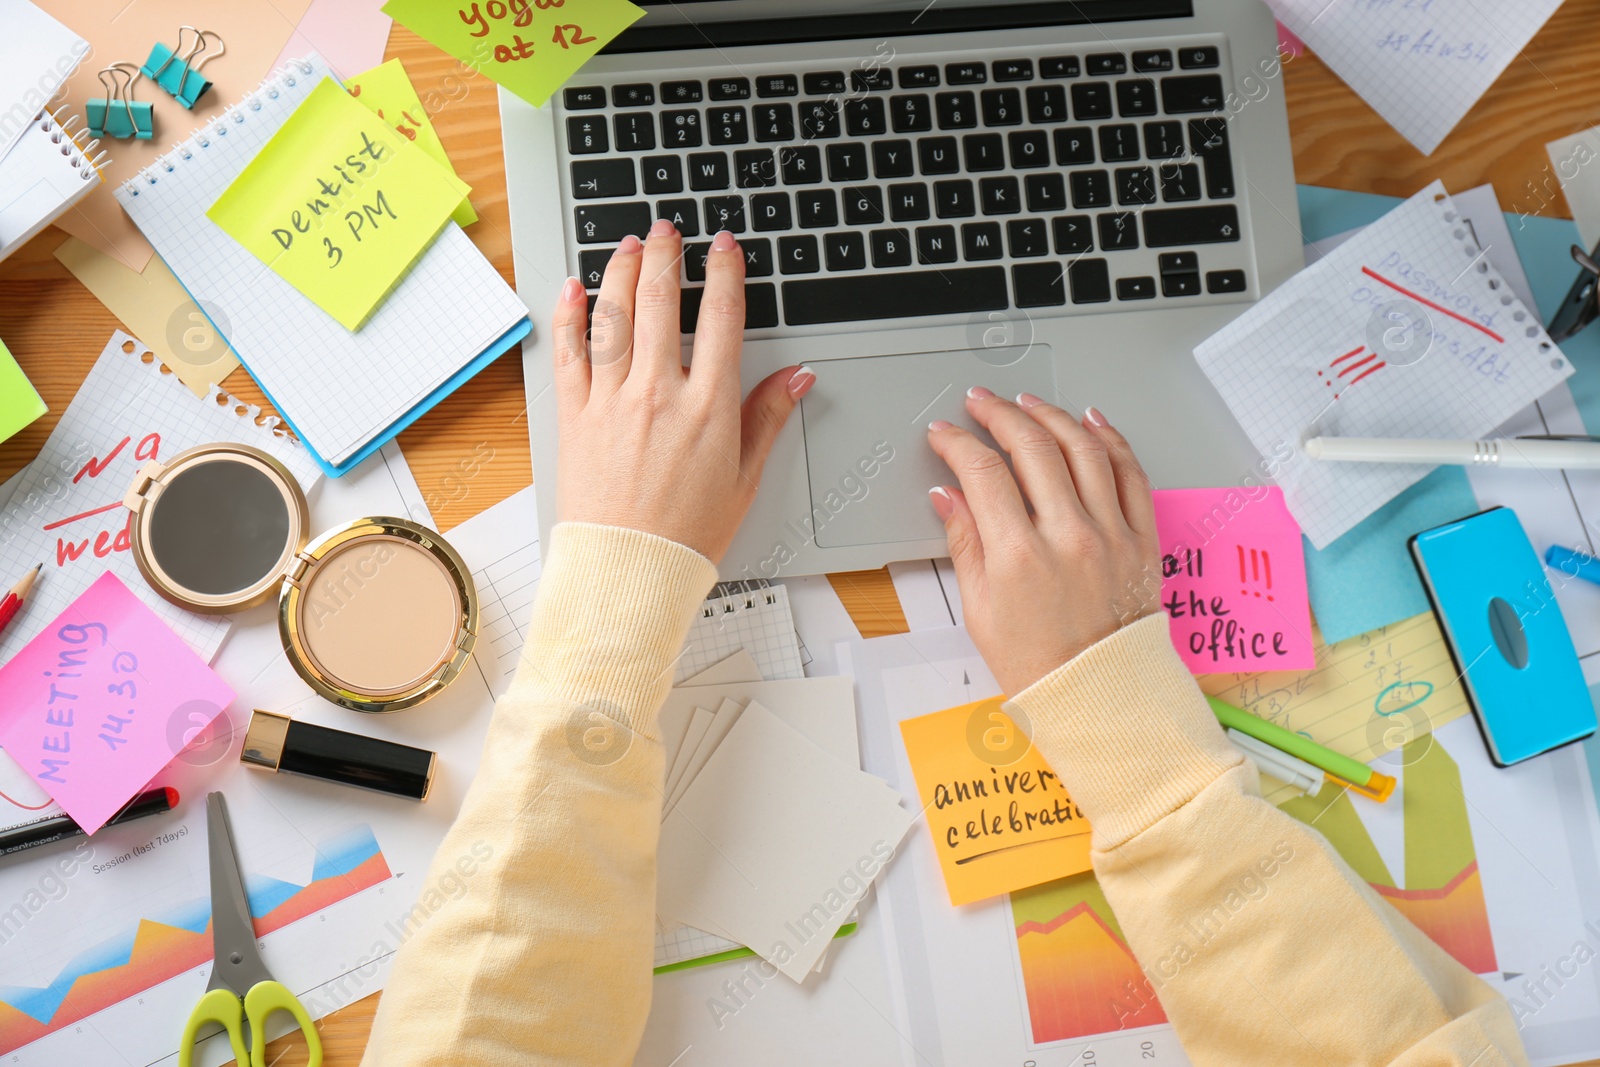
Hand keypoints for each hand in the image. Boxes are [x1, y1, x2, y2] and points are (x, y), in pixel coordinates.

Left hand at [552, 222, 814, 562]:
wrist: (627, 571)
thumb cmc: (686, 535)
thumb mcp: (743, 478)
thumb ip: (767, 419)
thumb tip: (796, 379)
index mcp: (708, 408)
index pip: (722, 319)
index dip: (725, 273)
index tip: (725, 248)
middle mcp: (659, 394)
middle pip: (663, 301)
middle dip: (667, 255)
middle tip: (669, 231)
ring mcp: (612, 401)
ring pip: (615, 315)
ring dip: (622, 271)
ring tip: (630, 245)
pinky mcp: (575, 415)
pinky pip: (570, 351)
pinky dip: (570, 314)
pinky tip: (574, 288)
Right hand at [928, 390, 1160, 694]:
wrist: (1101, 697)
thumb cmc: (1039, 664)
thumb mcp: (980, 609)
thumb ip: (965, 542)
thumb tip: (948, 496)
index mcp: (1020, 556)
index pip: (983, 473)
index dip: (959, 444)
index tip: (946, 435)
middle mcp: (1068, 537)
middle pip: (1032, 448)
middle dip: (1001, 415)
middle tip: (982, 403)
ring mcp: (1110, 534)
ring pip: (1083, 449)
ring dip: (1051, 416)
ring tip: (1029, 403)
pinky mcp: (1141, 539)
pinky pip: (1130, 474)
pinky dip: (1110, 440)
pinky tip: (1091, 422)